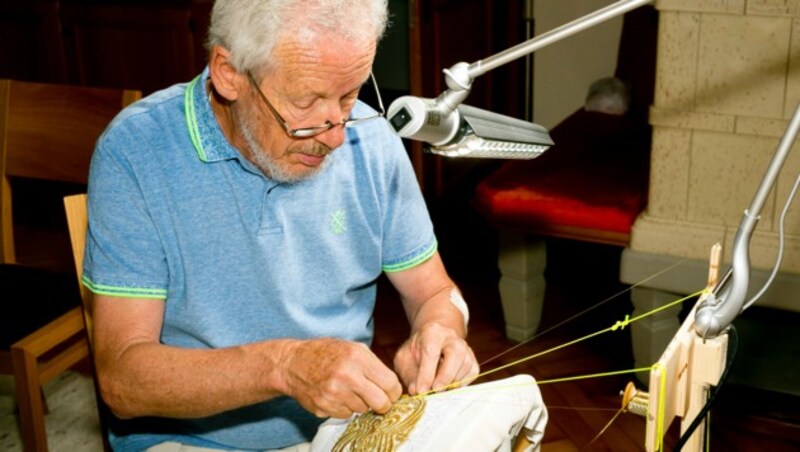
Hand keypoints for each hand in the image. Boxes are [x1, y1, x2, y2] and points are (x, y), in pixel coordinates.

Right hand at [280, 338, 401, 418]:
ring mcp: (334, 393)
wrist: (293, 363)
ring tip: (349, 390)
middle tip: (379, 401)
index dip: (394, 392)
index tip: (391, 393)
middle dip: (383, 404)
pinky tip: (336, 395)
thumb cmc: (326, 354)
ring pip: (363, 410)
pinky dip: (345, 408)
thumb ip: (374, 365)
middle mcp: (347, 375)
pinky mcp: (324, 406)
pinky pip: (346, 415)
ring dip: (360, 404)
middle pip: (380, 402)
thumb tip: (394, 386)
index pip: (390, 384)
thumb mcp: (353, 348)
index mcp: (358, 357)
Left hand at [393, 322, 478, 394]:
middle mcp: (452, 337)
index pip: (431, 351)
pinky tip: (448, 385)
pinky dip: (461, 384)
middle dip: (445, 377)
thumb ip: (409, 373)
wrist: (433, 342)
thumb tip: (416, 391)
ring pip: (465, 366)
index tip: (421, 390)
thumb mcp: (405, 358)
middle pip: (455, 354)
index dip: (426, 373)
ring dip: (452, 382)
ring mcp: (465, 348)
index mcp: (432, 332)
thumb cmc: (417, 351)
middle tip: (434, 391)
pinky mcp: (473, 360)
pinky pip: (472, 374)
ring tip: (437, 389)